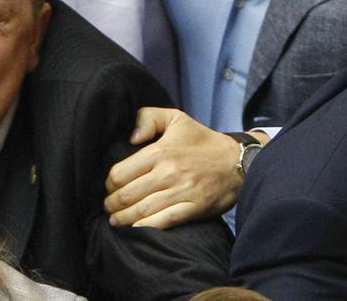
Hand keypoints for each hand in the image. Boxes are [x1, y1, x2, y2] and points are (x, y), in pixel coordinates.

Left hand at [104, 107, 262, 227]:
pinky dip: (145, 228)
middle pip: (127, 195)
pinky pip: (163, 222)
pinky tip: (135, 229)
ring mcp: (181, 192)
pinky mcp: (194, 208)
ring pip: (141, 211)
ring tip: (116, 220)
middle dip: (112, 203)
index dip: (109, 183)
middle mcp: (168, 173)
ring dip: (123, 218)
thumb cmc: (202, 141)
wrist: (237, 161)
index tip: (110, 187)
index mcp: (159, 152)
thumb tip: (131, 137)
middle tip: (109, 206)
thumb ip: (147, 117)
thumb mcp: (175, 118)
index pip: (120, 173)